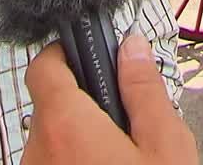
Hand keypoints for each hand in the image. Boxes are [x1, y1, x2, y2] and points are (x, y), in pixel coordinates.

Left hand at [22, 34, 196, 163]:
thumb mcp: (164, 145)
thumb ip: (144, 91)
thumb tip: (133, 48)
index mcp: (66, 126)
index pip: (43, 67)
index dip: (65, 53)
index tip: (90, 55)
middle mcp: (38, 151)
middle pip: (51, 104)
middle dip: (84, 103)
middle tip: (122, 118)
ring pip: (53, 138)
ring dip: (81, 137)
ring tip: (121, 154)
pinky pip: (53, 162)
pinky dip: (76, 160)